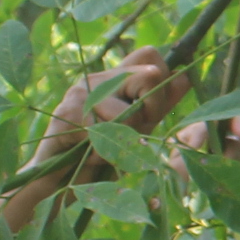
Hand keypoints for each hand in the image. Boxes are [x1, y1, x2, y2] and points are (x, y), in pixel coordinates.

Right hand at [6, 50, 196, 229]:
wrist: (54, 185)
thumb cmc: (98, 156)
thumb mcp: (138, 130)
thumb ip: (159, 105)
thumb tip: (185, 78)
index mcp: (115, 78)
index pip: (151, 55)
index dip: (162, 85)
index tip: (150, 114)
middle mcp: (98, 78)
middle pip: (151, 75)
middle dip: (150, 113)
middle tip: (126, 135)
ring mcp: (80, 92)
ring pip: (131, 113)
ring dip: (122, 143)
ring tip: (100, 149)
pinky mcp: (67, 113)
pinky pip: (106, 135)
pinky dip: (101, 155)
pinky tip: (85, 156)